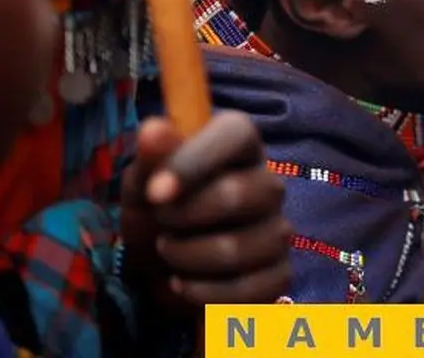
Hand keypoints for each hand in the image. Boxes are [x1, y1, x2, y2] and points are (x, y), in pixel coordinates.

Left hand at [121, 112, 290, 307]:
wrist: (162, 264)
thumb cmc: (158, 209)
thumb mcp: (144, 181)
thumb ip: (153, 157)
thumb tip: (153, 129)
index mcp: (241, 145)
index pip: (236, 134)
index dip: (195, 161)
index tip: (156, 193)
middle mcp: (270, 183)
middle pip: (237, 195)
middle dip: (183, 217)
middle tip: (160, 223)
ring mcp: (279, 231)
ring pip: (237, 249)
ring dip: (186, 258)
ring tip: (169, 253)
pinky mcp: (279, 274)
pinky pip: (247, 290)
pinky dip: (203, 294)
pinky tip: (185, 284)